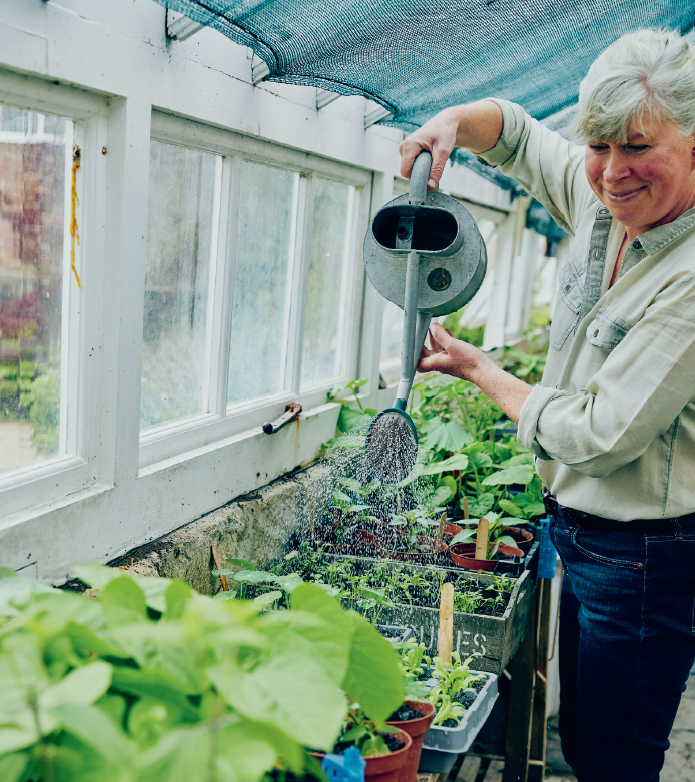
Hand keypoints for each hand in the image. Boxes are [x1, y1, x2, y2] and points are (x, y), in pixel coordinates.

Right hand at [399, 108, 459, 189]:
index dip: (416, 178)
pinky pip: (412, 166)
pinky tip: (429, 158)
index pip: (405, 171)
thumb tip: (430, 187)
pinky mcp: (407, 152)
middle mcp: (403, 147)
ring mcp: (404, 150)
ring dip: (421, 169)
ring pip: (410, 169)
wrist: (446, 123)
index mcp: (409, 146)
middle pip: (407, 171)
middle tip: (434, 164)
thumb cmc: (445, 133)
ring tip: (432, 158)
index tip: (429, 179)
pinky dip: (421, 166)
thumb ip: (437, 170)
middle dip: (420, 173)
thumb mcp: (444, 152)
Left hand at [418, 323, 532, 424]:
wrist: (484, 371)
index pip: (418, 363)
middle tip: (423, 330)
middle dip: (424, 342)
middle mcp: (440, 364)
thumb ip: (441, 336)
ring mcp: (448, 362)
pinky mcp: (456, 360)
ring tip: (436, 327)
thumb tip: (432, 327)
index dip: (412, 355)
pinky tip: (448, 332)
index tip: (412, 342)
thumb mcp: (453, 345)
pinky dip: (445, 341)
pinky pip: (446, 350)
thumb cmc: (469, 361)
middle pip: (426, 354)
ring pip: (437, 350)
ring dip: (435, 339)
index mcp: (436, 363)